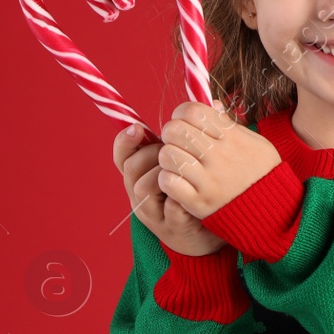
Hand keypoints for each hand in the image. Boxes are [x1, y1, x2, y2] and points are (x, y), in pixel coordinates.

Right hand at [113, 122, 225, 256]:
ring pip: (145, 188)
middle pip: (131, 168)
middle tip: (168, 150)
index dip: (125, 141)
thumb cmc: (194, 192)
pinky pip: (172, 211)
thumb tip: (210, 101)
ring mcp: (155, 213)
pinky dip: (180, 200)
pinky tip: (191, 192)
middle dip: (149, 154)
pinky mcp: (173, 228)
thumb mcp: (188, 162)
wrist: (206, 232)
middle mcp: (141, 194)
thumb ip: (194, 135)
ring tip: (182, 170)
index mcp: (143, 174)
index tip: (136, 126)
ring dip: (162, 174)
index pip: (123, 155)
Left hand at [155, 100, 283, 220]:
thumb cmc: (263, 172)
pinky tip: (178, 180)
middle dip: (171, 133)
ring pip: (167, 155)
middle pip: (175, 130)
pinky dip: (168, 179)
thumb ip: (231, 124)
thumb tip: (212, 105)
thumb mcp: (256, 142)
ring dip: (168, 157)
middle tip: (177, 141)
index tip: (185, 121)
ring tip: (177, 162)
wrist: (273, 210)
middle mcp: (219, 156)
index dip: (182, 112)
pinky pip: (168, 182)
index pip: (193, 111)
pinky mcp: (199, 202)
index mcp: (232, 137)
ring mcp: (208, 180)